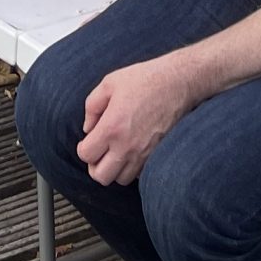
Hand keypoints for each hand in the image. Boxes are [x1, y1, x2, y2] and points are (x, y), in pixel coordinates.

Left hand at [76, 56, 205, 186]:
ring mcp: (143, 154)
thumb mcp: (109, 83)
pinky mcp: (156, 156)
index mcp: (111, 128)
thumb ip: (92, 106)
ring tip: (115, 151)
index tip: (88, 140)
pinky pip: (138, 175)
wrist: (176, 84)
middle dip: (95, 165)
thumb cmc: (143, 80)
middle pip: (101, 176)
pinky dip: (131, 168)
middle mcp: (127, 146)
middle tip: (98, 151)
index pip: (86, 155)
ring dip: (113, 169)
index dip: (83, 148)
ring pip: (120, 180)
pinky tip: (130, 152)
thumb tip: (87, 128)